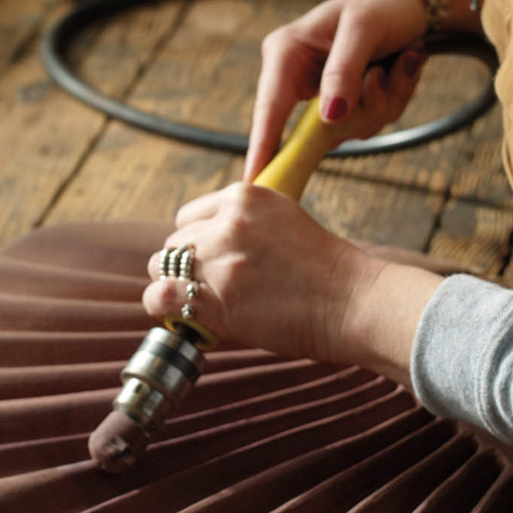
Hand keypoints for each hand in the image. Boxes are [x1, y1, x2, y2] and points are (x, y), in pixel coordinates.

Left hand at [143, 184, 379, 366]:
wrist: (352, 301)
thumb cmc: (324, 270)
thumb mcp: (281, 219)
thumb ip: (242, 222)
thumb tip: (205, 243)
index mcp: (243, 196)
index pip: (189, 215)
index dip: (198, 242)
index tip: (212, 262)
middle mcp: (227, 223)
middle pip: (174, 242)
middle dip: (186, 266)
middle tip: (209, 287)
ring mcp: (219, 260)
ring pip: (161, 266)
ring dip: (174, 286)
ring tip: (197, 302)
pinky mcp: (216, 298)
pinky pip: (160, 297)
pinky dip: (162, 307)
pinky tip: (179, 316)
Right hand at [244, 0, 480, 180]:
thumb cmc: (381, 4)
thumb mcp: (363, 29)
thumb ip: (344, 72)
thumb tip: (329, 118)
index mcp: (286, 53)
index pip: (270, 108)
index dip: (262, 147)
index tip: (253, 182)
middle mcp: (296, 76)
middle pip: (319, 128)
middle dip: (362, 109)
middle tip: (385, 74)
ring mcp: (321, 94)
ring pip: (351, 128)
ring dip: (384, 100)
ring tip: (398, 61)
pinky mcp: (343, 103)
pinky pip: (368, 121)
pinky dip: (392, 98)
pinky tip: (399, 66)